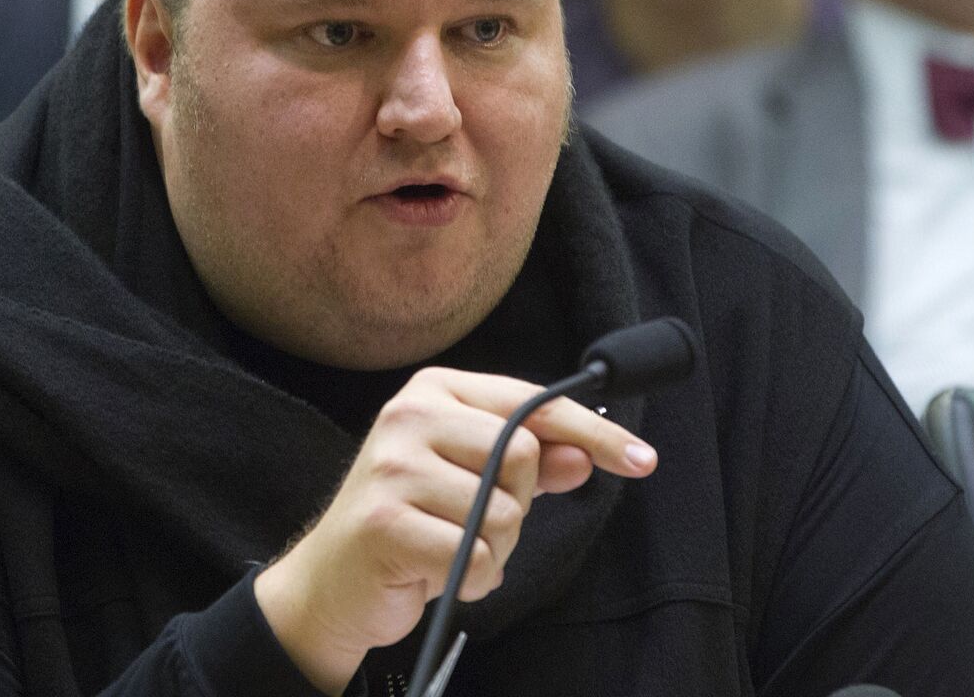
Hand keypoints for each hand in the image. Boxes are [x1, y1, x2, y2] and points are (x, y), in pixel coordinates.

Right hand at [252, 367, 657, 693]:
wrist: (331, 582)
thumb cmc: (408, 525)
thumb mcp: (474, 485)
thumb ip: (529, 466)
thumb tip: (584, 456)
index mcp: (433, 392)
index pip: (532, 404)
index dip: (593, 433)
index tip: (642, 460)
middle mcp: (408, 416)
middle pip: (524, 456)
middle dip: (518, 508)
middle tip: (477, 526)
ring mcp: (392, 467)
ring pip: (503, 514)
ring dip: (493, 553)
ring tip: (451, 553)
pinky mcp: (385, 522)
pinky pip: (474, 557)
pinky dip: (470, 580)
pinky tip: (436, 575)